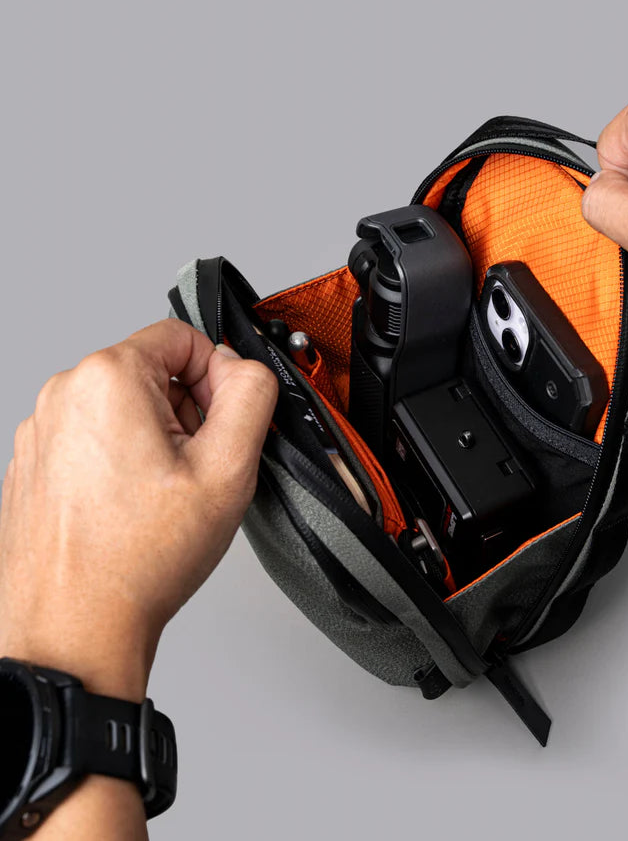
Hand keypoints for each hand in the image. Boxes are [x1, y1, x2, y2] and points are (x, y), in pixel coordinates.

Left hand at [0, 318, 276, 701]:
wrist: (74, 629)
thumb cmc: (137, 561)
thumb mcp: (228, 468)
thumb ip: (251, 395)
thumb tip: (245, 368)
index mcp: (107, 379)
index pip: (185, 337)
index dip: (219, 378)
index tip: (221, 425)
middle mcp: (65, 395)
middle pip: (153, 372)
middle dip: (188, 411)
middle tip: (196, 469)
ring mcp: (43, 432)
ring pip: (125, 408)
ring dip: (157, 439)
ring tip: (162, 497)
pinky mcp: (35, 464)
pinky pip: (95, 439)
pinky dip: (122, 462)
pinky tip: (133, 509)